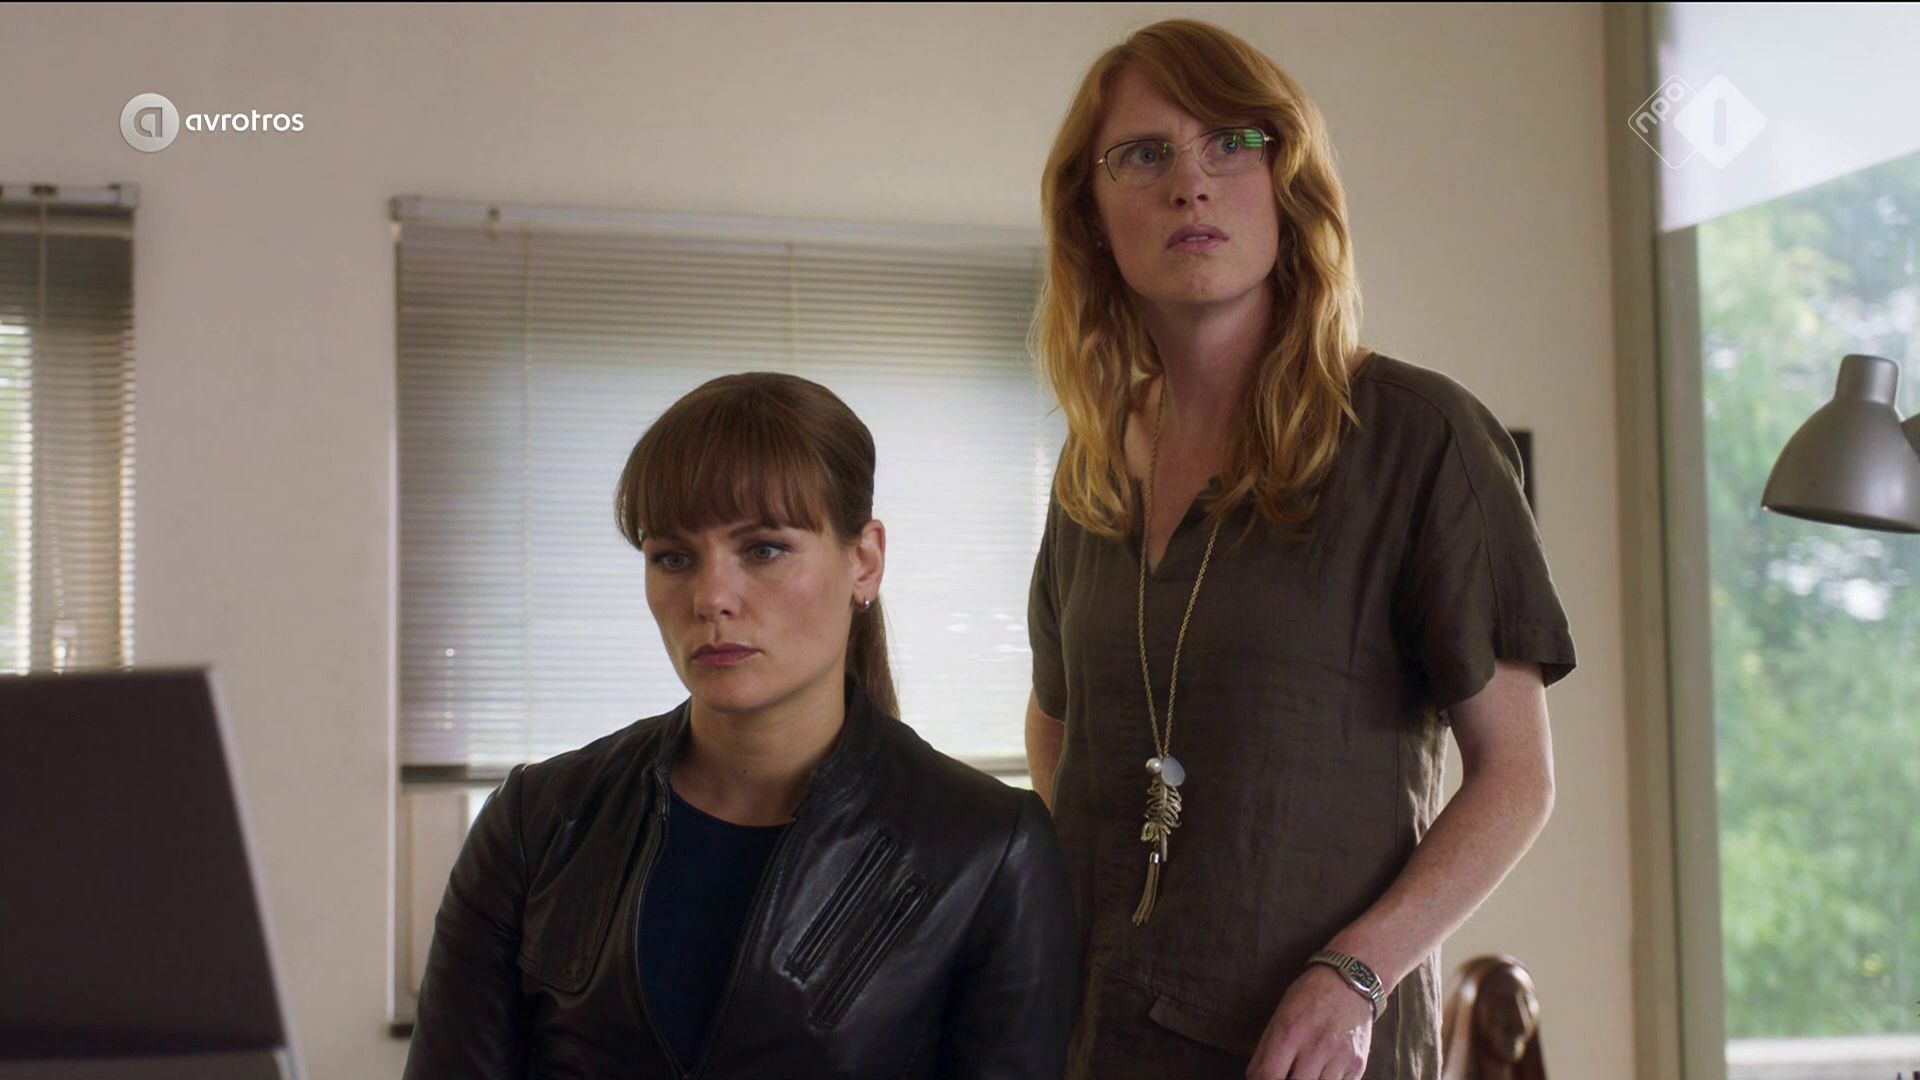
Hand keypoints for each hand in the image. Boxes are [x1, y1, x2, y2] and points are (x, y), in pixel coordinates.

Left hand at [1245, 964, 1372, 1079]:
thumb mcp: (1279, 1017)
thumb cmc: (1308, 999)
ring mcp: (1340, 1057)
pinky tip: (1323, 1072)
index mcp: (1289, 1032)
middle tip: (1288, 1072)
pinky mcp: (1358, 1065)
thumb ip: (1265, 1053)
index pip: (1269, 1076)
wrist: (1348, 982)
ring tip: (1305, 1073)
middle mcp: (1316, 1045)